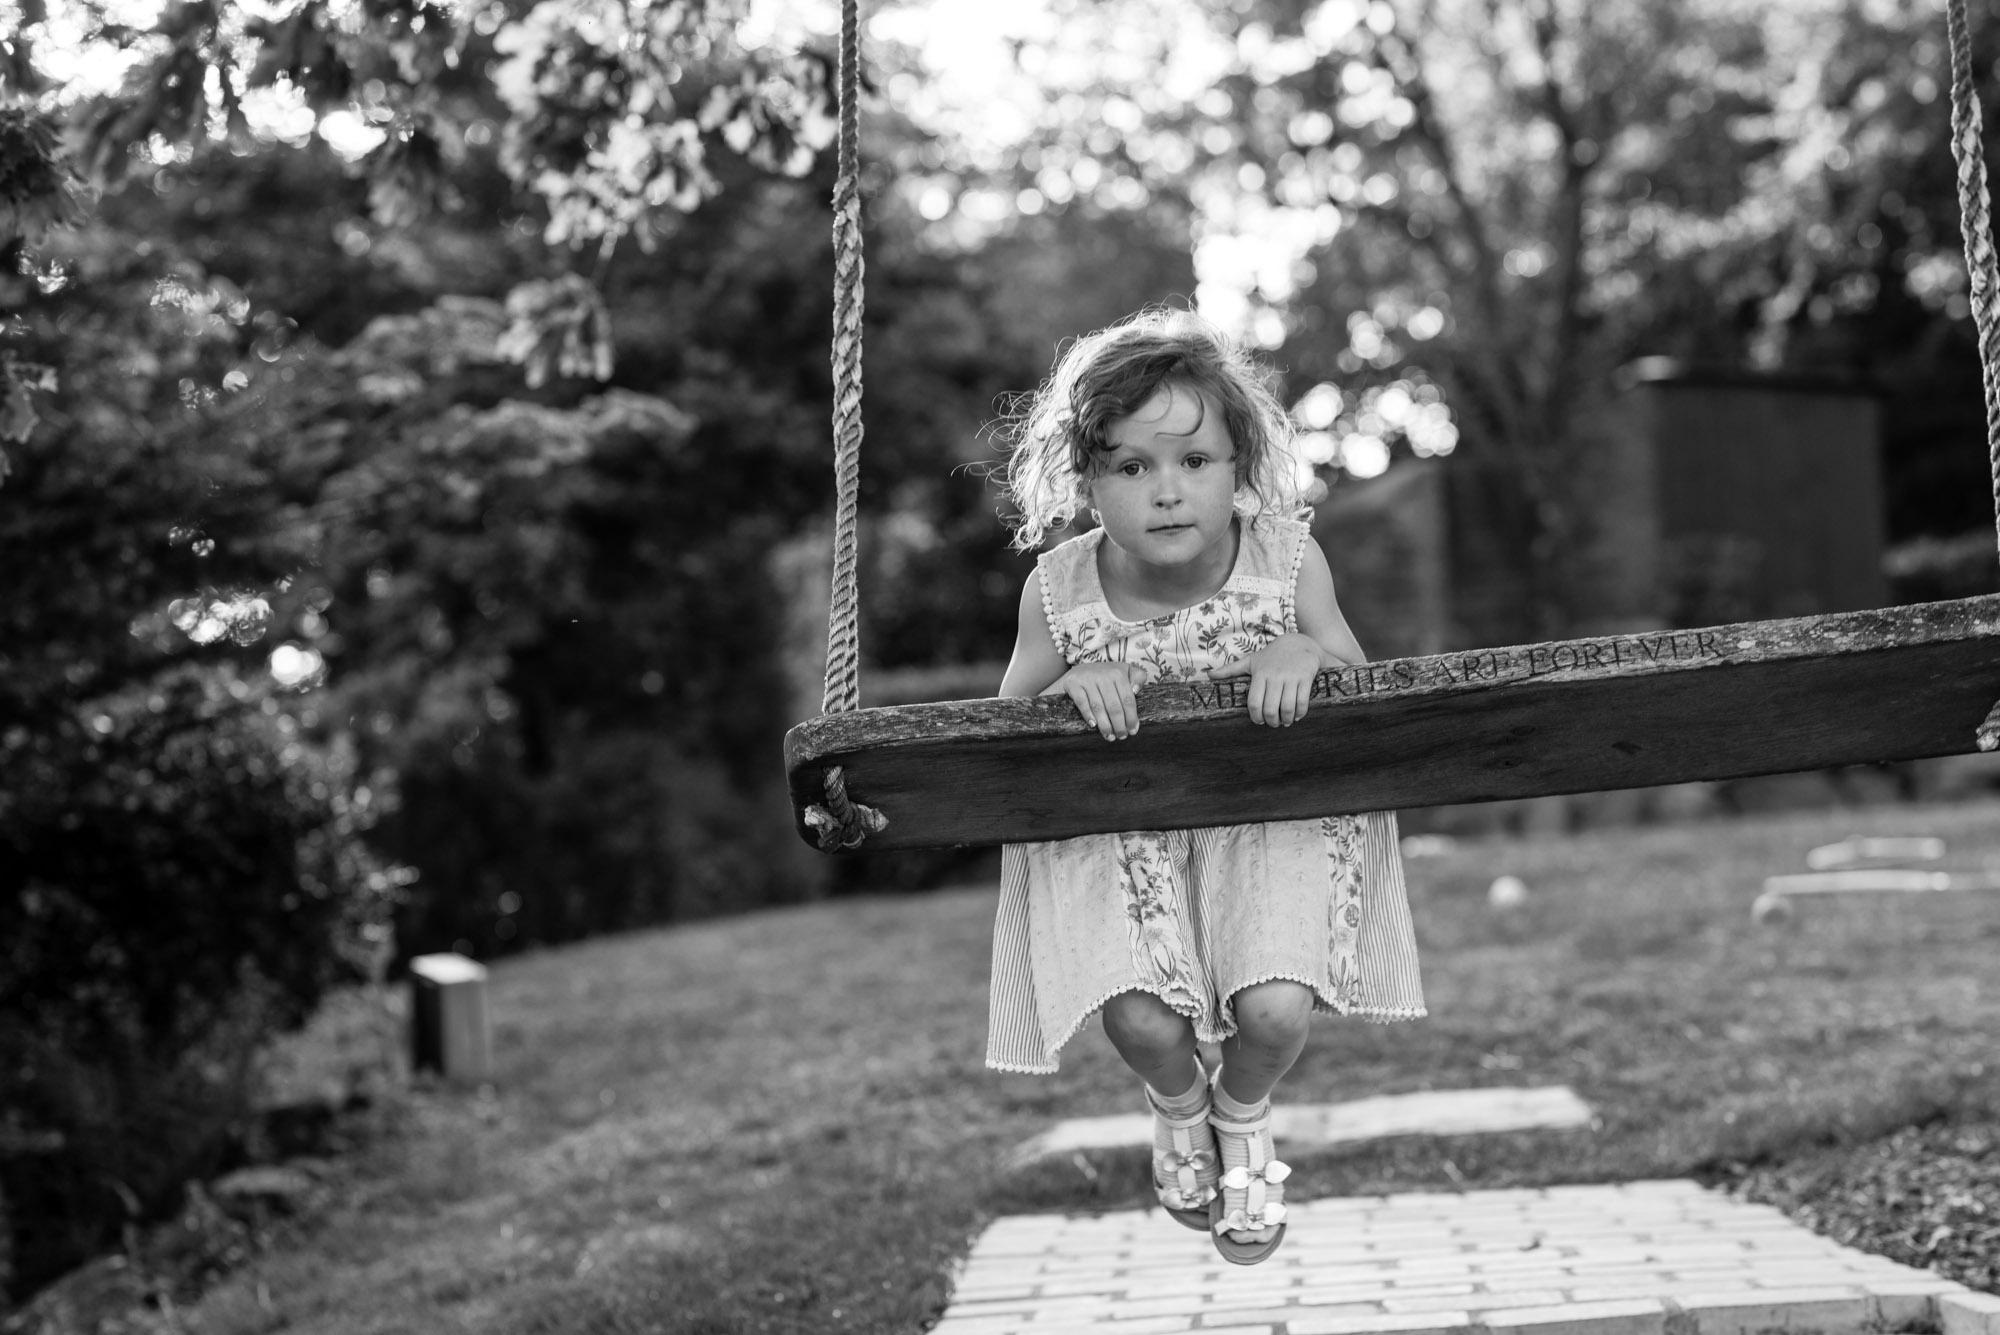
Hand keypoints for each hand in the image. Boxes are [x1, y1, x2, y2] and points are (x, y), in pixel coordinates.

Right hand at [1044, 660, 1151, 739]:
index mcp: (1118, 672)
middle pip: (1114, 706)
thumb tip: (1136, 690)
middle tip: (1121, 736)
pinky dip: (1088, 715)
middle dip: (1119, 724)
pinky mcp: (1073, 683)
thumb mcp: (1124, 671)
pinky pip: (1082, 703)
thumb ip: (1138, 677)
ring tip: (1110, 736)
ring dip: (1105, 725)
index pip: (1128, 699)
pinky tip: (1094, 725)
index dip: (1131, 717)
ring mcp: (1087, 679)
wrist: (1077, 671)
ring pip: (1098, 707)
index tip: (1133, 730)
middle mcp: (1103, 674)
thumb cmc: (1105, 676)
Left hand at [1208, 633, 1324, 727]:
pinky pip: (1302, 701)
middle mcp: (1275, 676)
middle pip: (1271, 708)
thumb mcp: (1251, 661)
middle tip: (1273, 724)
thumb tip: (1208, 675)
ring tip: (1285, 722)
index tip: (1258, 721)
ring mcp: (1291, 677)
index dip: (1256, 716)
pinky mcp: (1305, 678)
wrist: (1299, 643)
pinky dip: (1300, 713)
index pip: (1254, 702)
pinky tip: (1297, 716)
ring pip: (1287, 707)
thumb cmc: (1271, 656)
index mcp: (1260, 673)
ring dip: (1286, 719)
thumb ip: (1230, 670)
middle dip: (1271, 721)